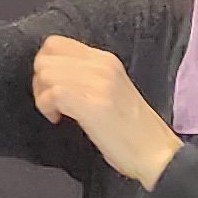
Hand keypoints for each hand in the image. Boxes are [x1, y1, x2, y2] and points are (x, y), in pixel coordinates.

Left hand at [30, 35, 181, 188]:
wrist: (157, 154)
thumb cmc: (134, 132)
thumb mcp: (112, 91)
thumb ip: (87, 78)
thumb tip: (54, 77)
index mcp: (106, 60)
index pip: (57, 43)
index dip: (46, 65)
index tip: (53, 88)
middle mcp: (102, 65)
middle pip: (46, 55)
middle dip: (40, 81)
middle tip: (51, 103)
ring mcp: (98, 82)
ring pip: (46, 72)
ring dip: (42, 95)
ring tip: (57, 113)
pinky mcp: (92, 103)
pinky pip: (53, 93)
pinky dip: (47, 108)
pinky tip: (59, 120)